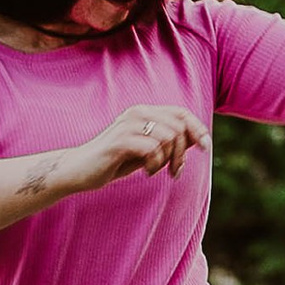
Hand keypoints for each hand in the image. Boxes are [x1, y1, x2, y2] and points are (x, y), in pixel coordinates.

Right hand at [63, 101, 205, 193]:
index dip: (198, 128)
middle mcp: (137, 113)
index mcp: (143, 112)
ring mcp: (128, 125)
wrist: (78, 170)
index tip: (205, 147)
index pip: (181, 112)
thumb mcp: (145, 150)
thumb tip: (195, 140)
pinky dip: (155, 165)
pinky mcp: (120, 141)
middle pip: (178, 127)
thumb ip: (166, 142)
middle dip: (182, 153)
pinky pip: (153, 149)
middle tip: (174, 172)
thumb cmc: (114, 161)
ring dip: (169, 160)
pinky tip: (146, 172)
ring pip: (168, 137)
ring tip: (156, 171)